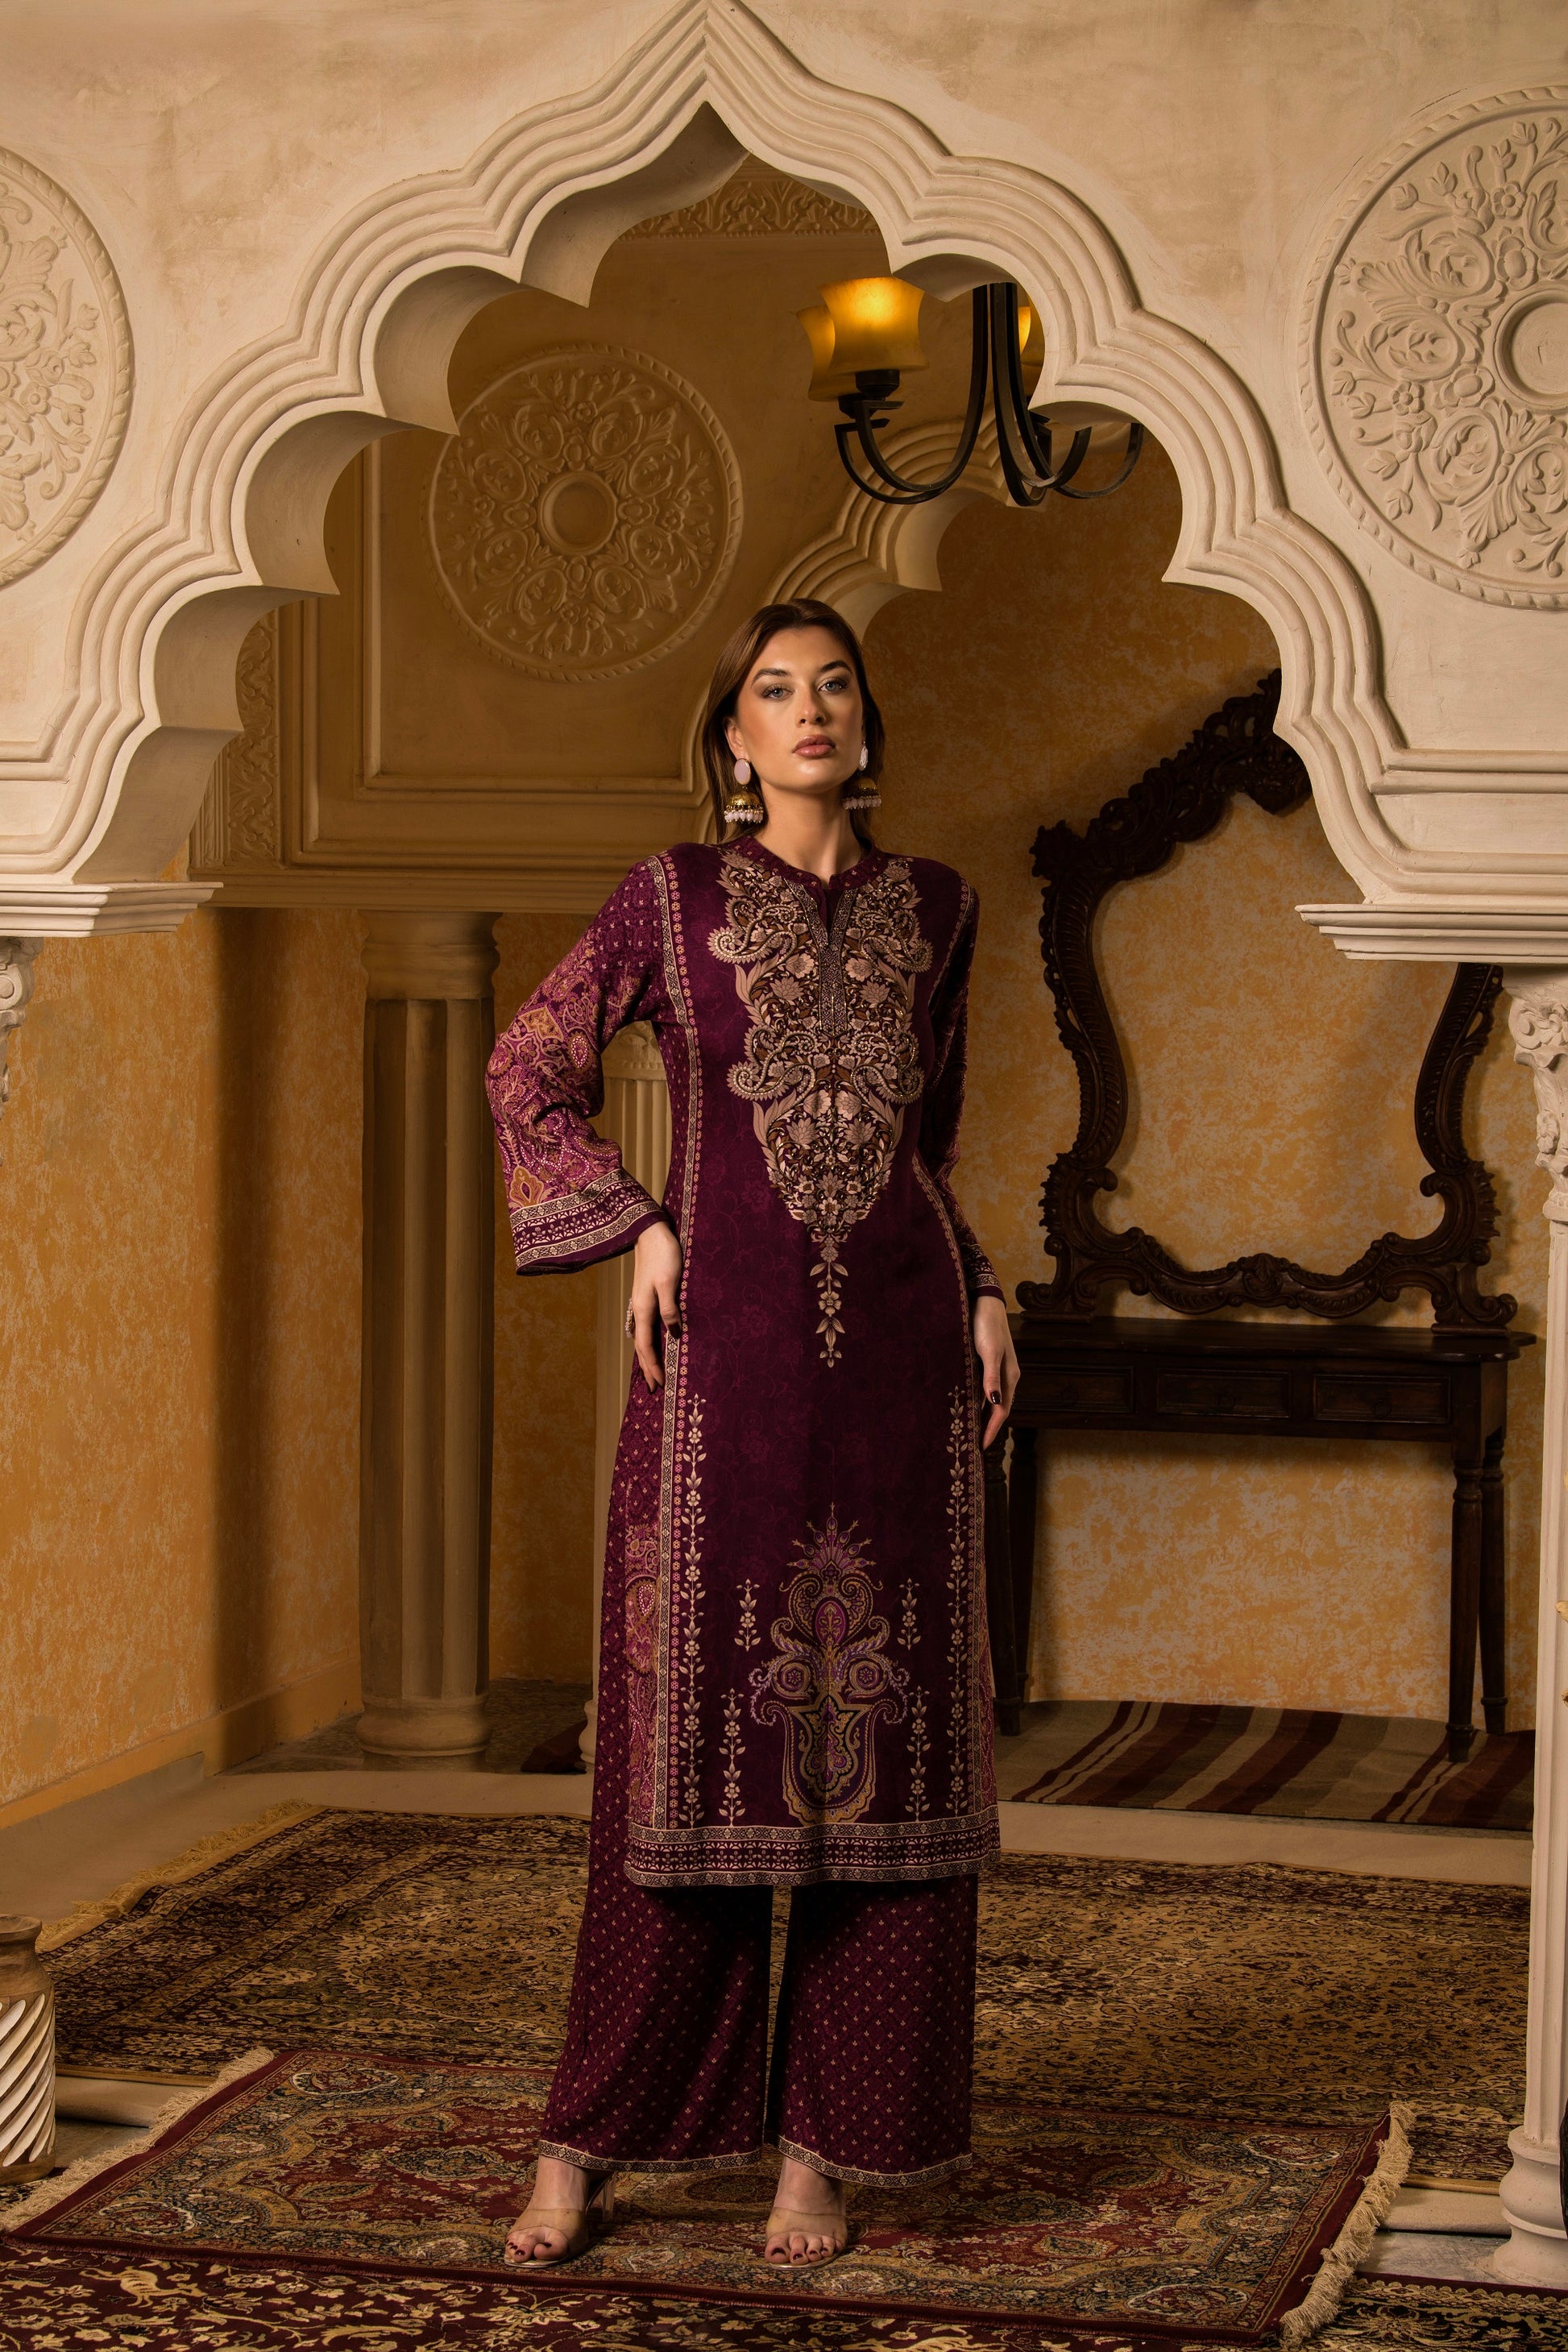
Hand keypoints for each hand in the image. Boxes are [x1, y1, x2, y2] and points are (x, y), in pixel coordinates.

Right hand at [628, 1222, 683, 1391]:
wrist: (650, 1231)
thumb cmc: (663, 1254)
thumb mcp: (670, 1281)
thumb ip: (670, 1308)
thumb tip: (674, 1334)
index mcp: (644, 1309)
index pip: (646, 1346)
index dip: (653, 1366)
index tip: (660, 1385)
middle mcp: (640, 1309)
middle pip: (642, 1345)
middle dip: (648, 1367)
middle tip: (654, 1388)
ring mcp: (642, 1302)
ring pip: (643, 1336)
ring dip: (648, 1356)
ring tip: (653, 1371)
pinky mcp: (648, 1295)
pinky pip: (647, 1326)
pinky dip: (650, 1340)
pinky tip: (656, 1341)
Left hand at [973, 1295, 1018, 1448]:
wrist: (984, 1301)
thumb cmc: (986, 1326)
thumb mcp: (989, 1352)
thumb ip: (991, 1376)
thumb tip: (995, 1401)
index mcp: (1009, 1376)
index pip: (1002, 1410)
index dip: (992, 1429)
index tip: (982, 1446)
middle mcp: (1006, 1375)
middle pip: (999, 1408)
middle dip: (989, 1427)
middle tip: (975, 1444)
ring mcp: (998, 1369)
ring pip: (992, 1399)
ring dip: (983, 1414)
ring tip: (971, 1429)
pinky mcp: (988, 1362)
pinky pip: (985, 1388)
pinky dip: (978, 1400)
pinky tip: (968, 1403)